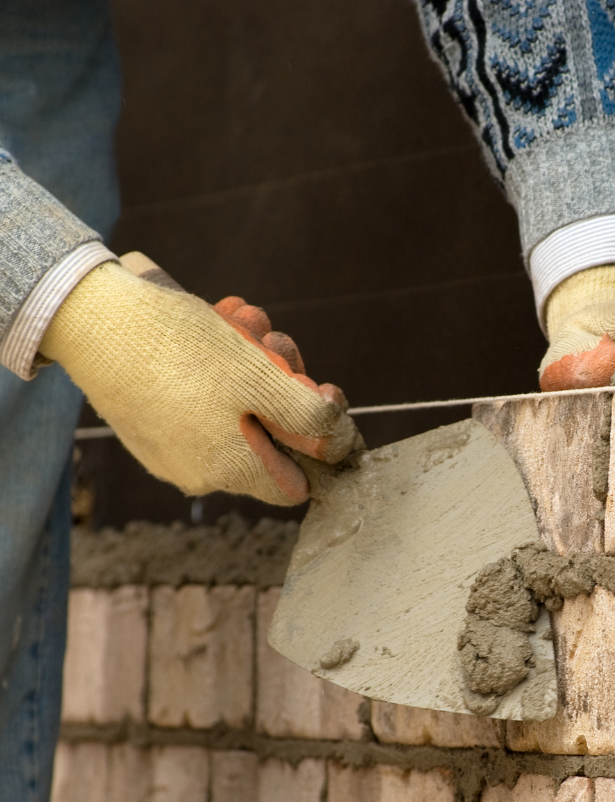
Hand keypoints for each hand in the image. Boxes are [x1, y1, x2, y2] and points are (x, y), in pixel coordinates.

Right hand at [40, 261, 360, 503]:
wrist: (89, 316)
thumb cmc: (181, 349)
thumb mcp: (263, 378)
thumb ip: (309, 416)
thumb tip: (338, 440)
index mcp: (234, 472)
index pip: (297, 484)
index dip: (318, 441)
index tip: (317, 393)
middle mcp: (201, 473)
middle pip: (270, 436)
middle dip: (281, 382)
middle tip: (270, 339)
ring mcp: (171, 449)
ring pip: (238, 408)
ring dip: (250, 361)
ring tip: (236, 318)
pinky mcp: (149, 421)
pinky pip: (201, 399)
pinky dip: (215, 363)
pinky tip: (211, 322)